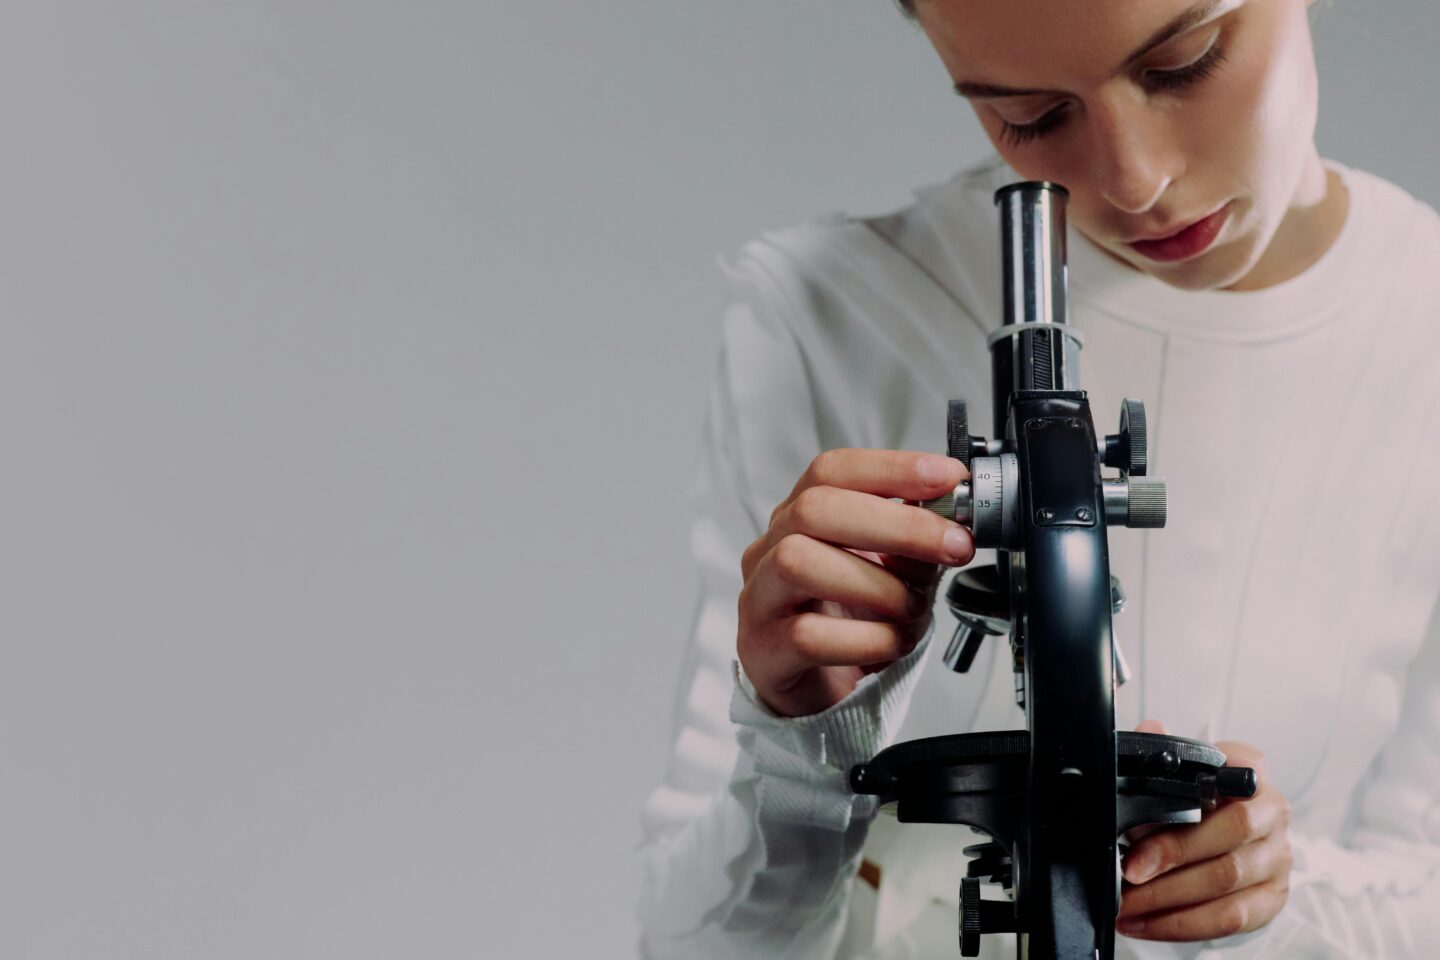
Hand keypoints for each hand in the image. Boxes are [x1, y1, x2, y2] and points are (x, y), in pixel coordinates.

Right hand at [737, 449, 973, 716]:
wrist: (818, 692)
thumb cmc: (851, 621)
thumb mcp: (890, 571)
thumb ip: (913, 542)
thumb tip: (954, 521)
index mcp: (798, 518)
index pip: (831, 471)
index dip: (891, 468)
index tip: (948, 478)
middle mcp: (769, 550)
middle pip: (814, 510)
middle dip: (897, 524)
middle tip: (953, 545)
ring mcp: (760, 599)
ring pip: (799, 563)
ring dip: (878, 584)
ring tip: (913, 607)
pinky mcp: (763, 651)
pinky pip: (808, 635)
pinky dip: (867, 638)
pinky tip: (893, 643)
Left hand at [1116, 720, 1292, 940]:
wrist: (1221, 841)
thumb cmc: (1196, 803)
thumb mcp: (1174, 776)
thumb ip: (1159, 752)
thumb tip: (1151, 730)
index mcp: (1248, 770)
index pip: (1229, 773)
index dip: (1184, 798)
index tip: (1139, 822)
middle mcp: (1272, 811)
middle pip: (1229, 832)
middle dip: (1171, 855)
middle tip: (1128, 872)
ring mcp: (1277, 856)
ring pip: (1226, 880)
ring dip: (1169, 899)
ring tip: (1127, 905)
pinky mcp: (1273, 897)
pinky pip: (1229, 917)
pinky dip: (1181, 924)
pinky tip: (1146, 923)